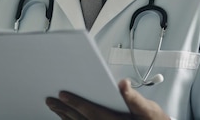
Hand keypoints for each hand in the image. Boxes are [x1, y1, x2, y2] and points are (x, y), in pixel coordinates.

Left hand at [45, 79, 169, 119]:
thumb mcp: (149, 110)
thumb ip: (135, 99)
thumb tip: (123, 84)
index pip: (91, 112)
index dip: (76, 103)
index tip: (62, 94)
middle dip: (64, 110)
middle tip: (50, 100)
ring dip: (65, 116)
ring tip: (53, 106)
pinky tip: (65, 117)